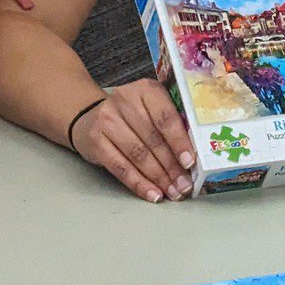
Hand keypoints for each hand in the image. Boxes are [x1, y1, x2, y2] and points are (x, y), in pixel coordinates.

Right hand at [68, 80, 195, 201]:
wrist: (91, 116)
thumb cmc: (133, 114)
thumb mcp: (152, 108)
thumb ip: (172, 123)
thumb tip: (194, 157)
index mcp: (146, 90)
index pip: (165, 117)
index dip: (179, 142)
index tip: (190, 162)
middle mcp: (124, 101)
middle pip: (152, 139)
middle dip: (171, 166)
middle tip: (185, 186)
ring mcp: (107, 120)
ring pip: (137, 154)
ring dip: (158, 178)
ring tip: (173, 192)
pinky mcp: (95, 140)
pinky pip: (120, 167)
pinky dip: (139, 184)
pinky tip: (153, 194)